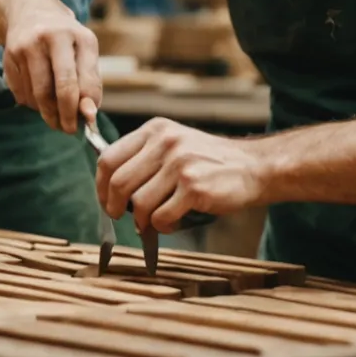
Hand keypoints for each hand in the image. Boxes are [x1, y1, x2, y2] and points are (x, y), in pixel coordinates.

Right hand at [0, 0, 99, 132]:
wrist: (28, 9)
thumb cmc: (65, 36)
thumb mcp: (84, 50)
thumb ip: (90, 82)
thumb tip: (88, 115)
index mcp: (76, 35)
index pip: (81, 80)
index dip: (84, 106)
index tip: (87, 122)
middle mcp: (49, 38)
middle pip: (57, 88)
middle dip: (65, 115)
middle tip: (69, 130)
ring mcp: (25, 47)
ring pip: (37, 95)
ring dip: (48, 113)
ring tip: (56, 118)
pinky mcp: (8, 57)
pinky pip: (21, 92)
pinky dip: (33, 104)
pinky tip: (40, 100)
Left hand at [96, 118, 267, 231]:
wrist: (255, 167)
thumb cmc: (211, 162)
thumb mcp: (175, 144)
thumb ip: (145, 158)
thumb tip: (109, 189)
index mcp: (155, 130)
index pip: (108, 158)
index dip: (100, 185)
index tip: (105, 200)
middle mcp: (165, 143)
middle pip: (118, 182)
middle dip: (114, 206)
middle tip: (122, 217)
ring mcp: (180, 164)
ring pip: (139, 203)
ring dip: (142, 220)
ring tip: (154, 221)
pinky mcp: (194, 187)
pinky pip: (162, 216)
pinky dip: (163, 226)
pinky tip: (172, 222)